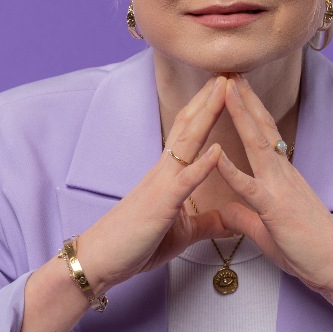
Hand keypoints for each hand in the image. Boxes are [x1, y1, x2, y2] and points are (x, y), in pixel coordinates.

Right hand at [75, 75, 235, 290]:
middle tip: (229, 69)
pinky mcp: (161, 206)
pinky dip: (202, 165)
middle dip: (210, 98)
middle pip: (189, 126)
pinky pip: (184, 182)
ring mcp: (161, 185)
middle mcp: (164, 172)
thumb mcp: (182, 232)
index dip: (207, 108)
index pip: (189, 132)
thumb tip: (232, 220)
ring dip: (208, 115)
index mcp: (168, 175)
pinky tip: (217, 149)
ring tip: (225, 89)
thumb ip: (207, 223)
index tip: (225, 86)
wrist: (100, 261)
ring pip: (188, 143)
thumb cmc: (136, 245)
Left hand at [214, 75, 332, 297]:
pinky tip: (215, 155)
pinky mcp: (276, 210)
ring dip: (240, 114)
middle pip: (261, 127)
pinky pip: (250, 188)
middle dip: (243, 98)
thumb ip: (246, 217)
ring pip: (257, 144)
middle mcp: (282, 175)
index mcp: (282, 177)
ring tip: (226, 88)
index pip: (263, 134)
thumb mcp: (268, 231)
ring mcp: (280, 188)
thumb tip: (226, 209)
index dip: (248, 110)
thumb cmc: (308, 251)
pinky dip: (231, 171)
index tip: (234, 86)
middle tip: (228, 69)